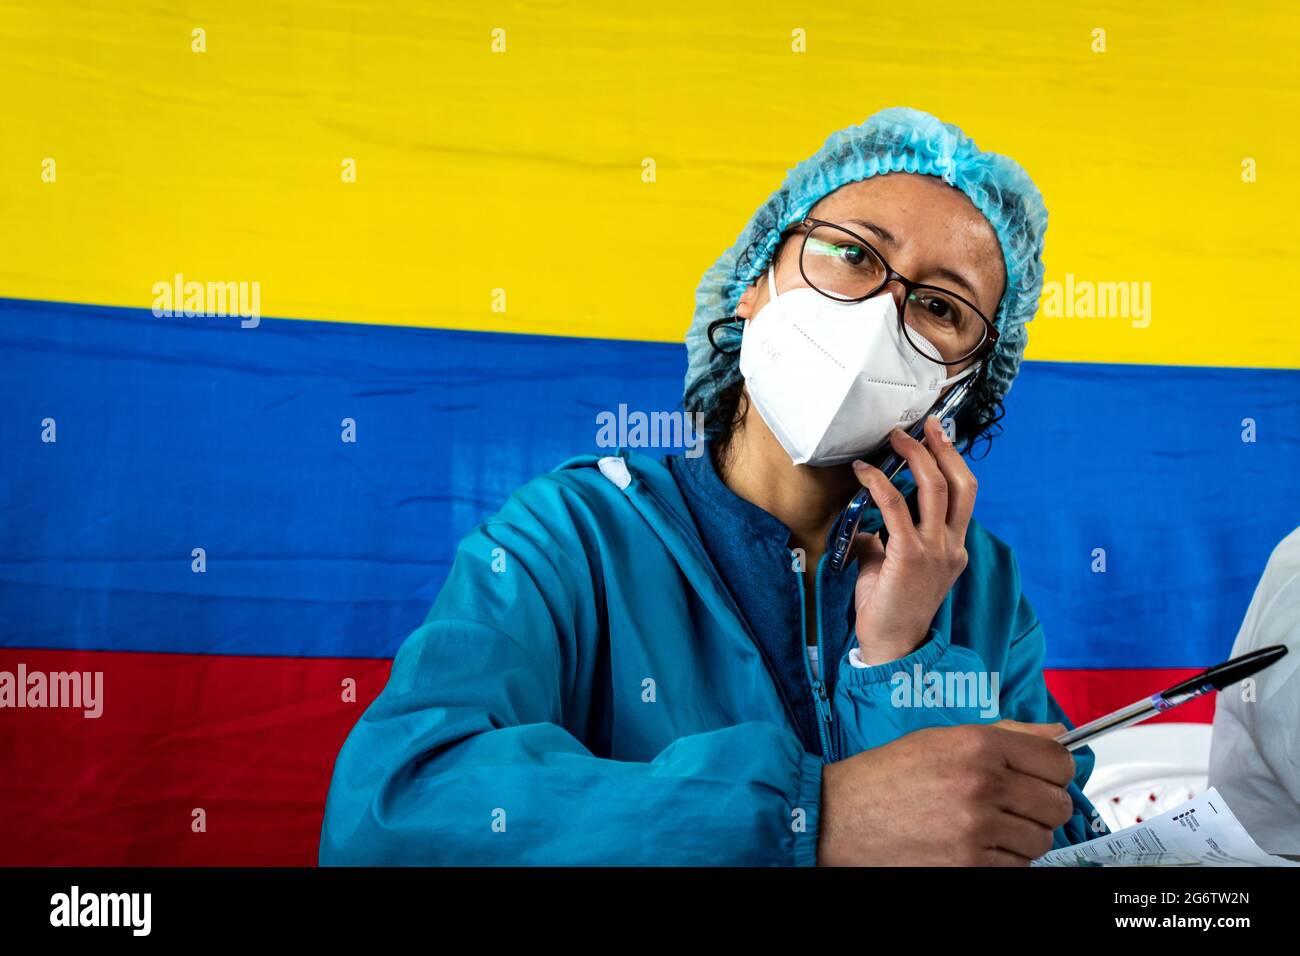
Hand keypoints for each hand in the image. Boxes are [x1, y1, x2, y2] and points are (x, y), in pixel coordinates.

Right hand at [816, 723, 1076, 865]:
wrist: (839, 817)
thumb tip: (1057, 733)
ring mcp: (977, 828)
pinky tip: (976, 846)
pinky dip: (1004, 861)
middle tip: (1016, 807)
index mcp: (977, 744)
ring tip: (990, 828)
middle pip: (1057, 804)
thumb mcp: (942, 738)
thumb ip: (1004, 735)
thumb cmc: (887, 776)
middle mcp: (982, 783)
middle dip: (1042, 807)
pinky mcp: (969, 866)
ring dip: (1023, 837)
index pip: (1057, 760)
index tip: (1043, 778)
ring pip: (1040, 840)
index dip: (1056, 771)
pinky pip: (1017, 868)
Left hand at [850, 415, 976, 664]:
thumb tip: (869, 520)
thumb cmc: (890, 608)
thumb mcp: (895, 566)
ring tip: (894, 439)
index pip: (965, 495)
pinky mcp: (910, 556)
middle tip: (921, 427)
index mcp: (954, 548)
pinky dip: (879, 484)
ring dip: (914, 457)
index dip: (953, 461)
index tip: (937, 437)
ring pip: (935, 488)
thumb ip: (889, 540)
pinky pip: (896, 507)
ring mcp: (935, 551)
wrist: (892, 646)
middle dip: (941, 448)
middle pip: (959, 484)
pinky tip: (864, 473)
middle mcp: (952, 546)